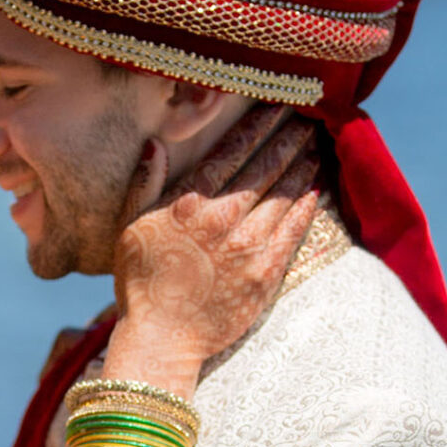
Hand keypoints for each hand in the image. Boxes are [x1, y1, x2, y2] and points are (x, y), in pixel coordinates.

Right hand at [111, 110, 320, 378]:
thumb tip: (156, 144)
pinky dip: (308, 206)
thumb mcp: (130, 228)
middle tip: (308, 118)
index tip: (276, 106)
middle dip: (289, 139)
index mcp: (189, 204)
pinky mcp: (267, 274)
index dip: (258, 125)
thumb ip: (144, 184)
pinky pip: (294, 231)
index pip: (232, 152)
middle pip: (265, 168)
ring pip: (285, 195)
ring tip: (316, 145)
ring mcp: (249, 248)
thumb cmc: (141, 283)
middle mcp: (223, 220)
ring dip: (302, 166)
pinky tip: (316, 188)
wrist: (162, 339)